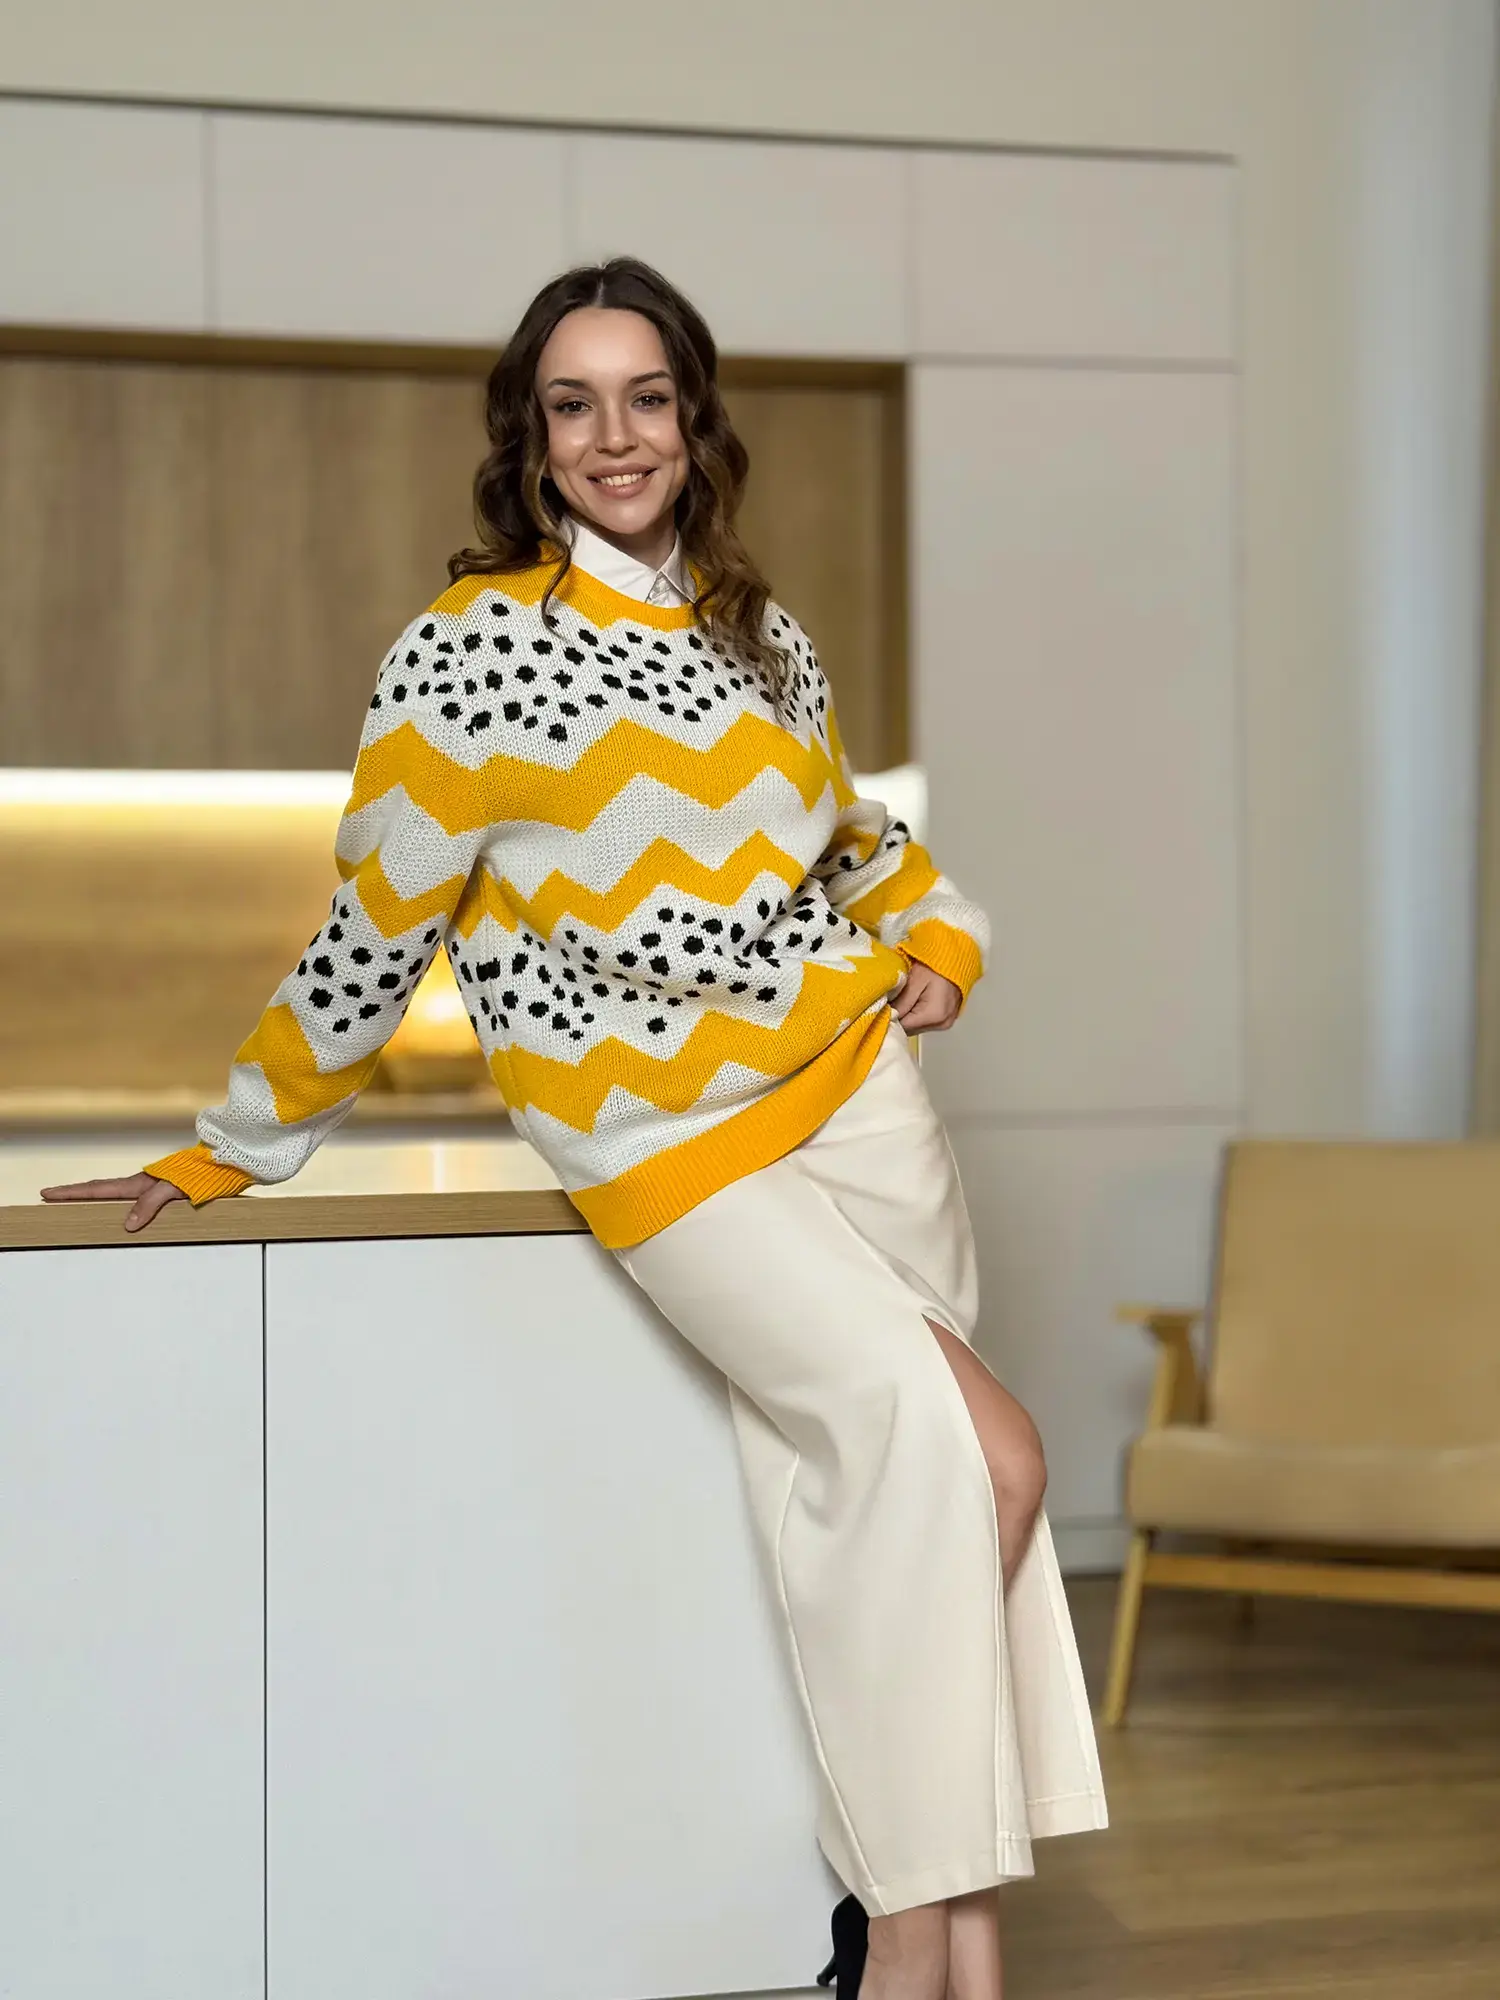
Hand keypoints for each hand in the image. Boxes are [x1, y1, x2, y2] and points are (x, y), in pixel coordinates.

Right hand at [39, 1172, 188, 1233]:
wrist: (225, 1164)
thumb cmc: (202, 1174)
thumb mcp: (174, 1188)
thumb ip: (151, 1203)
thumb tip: (127, 1224)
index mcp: (138, 1183)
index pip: (97, 1188)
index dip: (71, 1192)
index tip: (46, 1193)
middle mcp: (141, 1184)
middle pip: (101, 1190)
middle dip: (75, 1195)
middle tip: (51, 1198)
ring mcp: (152, 1187)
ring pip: (117, 1196)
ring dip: (96, 1200)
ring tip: (77, 1207)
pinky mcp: (165, 1193)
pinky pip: (136, 1202)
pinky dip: (121, 1207)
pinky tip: (122, 1216)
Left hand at [891, 960, 961, 1033]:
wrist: (956, 956)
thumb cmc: (936, 964)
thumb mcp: (914, 980)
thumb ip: (900, 1003)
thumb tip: (886, 1017)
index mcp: (934, 1016)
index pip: (902, 1028)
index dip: (889, 1018)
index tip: (880, 1006)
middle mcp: (942, 1024)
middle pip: (909, 1030)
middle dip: (897, 1017)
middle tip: (889, 1001)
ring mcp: (945, 1023)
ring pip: (915, 1027)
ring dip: (905, 1016)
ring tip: (901, 998)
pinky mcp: (945, 1019)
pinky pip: (923, 1022)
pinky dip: (915, 1014)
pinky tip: (912, 1000)